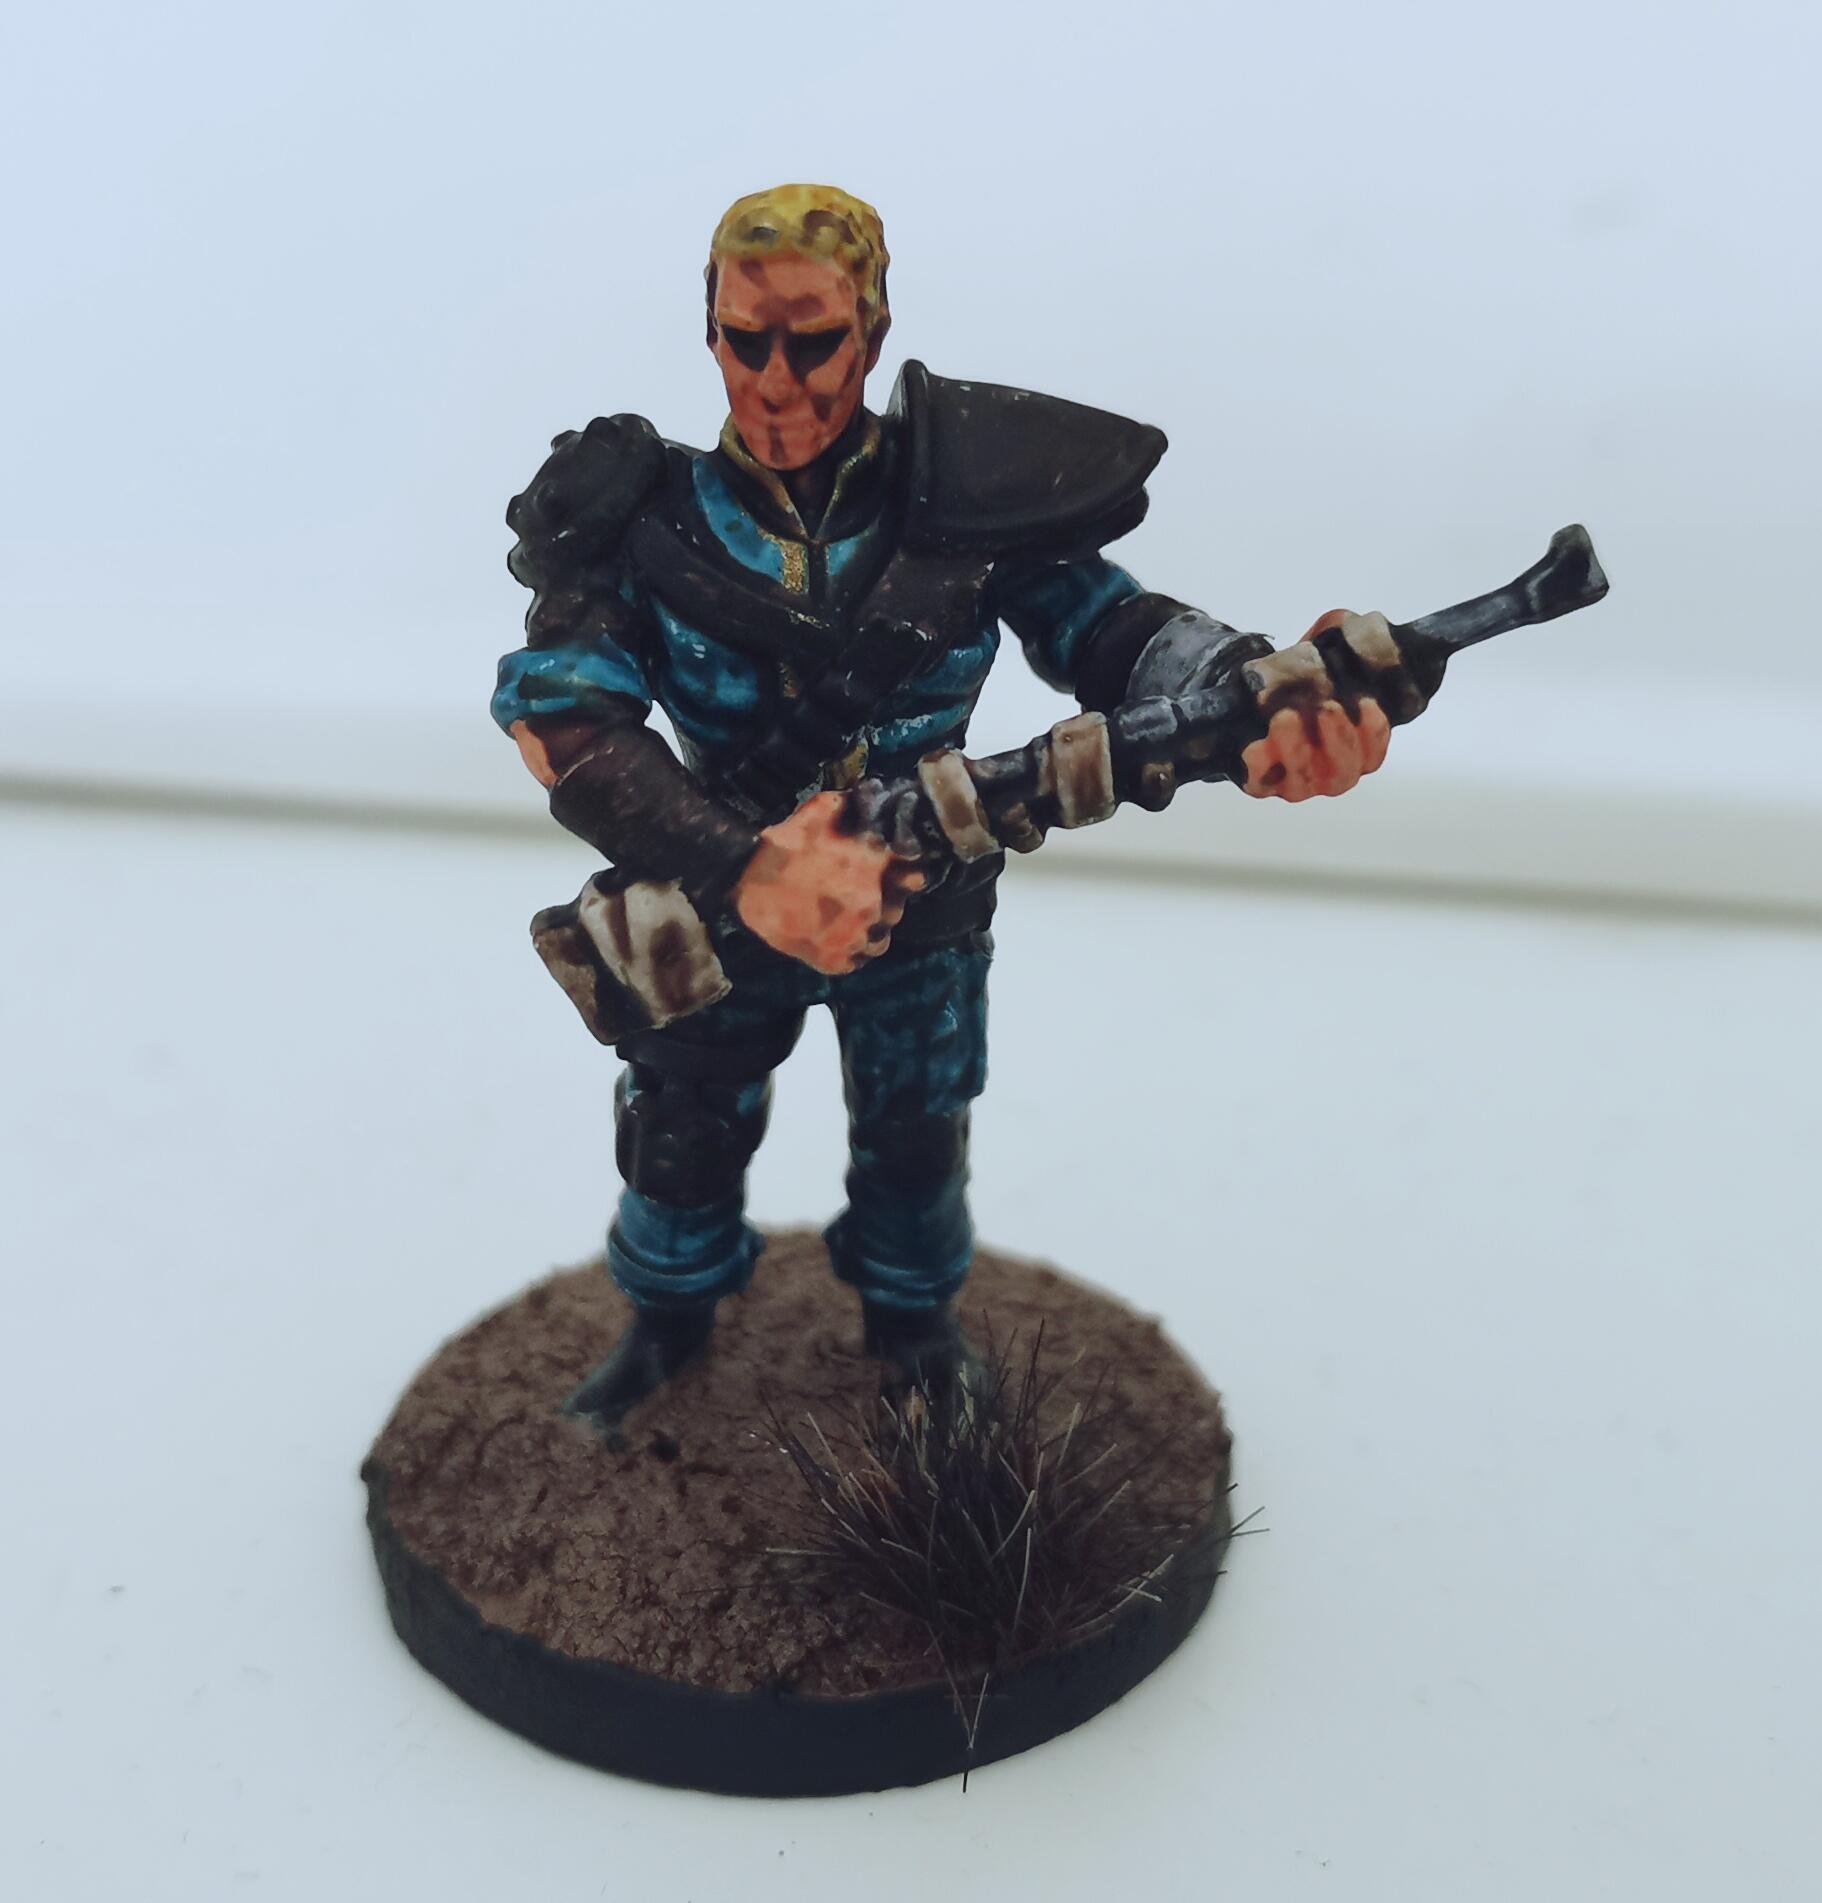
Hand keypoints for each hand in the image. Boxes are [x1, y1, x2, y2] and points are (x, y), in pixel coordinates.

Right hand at [733, 791, 924, 973]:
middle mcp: (873, 905)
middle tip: (864, 896)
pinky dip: (851, 952)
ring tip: (851, 920)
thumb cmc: (786, 841)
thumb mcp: (822, 809)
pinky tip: (837, 937)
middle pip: (898, 910)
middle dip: (885, 902)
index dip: (908, 876)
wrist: (745, 878)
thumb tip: (873, 793)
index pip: (917, 878)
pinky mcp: (834, 960)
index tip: (899, 875)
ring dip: (870, 930)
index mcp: (876, 869)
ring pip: (880, 940)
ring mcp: (855, 936)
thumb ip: (855, 804)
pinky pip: (857, 961)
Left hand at [1238, 610, 1400, 801]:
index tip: (1367, 703)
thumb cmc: (1302, 680)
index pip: (1373, 753)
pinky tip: (1254, 747)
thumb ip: (1349, 641)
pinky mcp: (1262, 783)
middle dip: (1339, 740)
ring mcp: (1297, 781)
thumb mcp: (1328, 652)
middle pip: (1344, 772)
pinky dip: (1261, 767)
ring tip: (1285, 717)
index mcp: (1353, 747)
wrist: (1250, 700)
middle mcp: (1329, 770)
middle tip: (1327, 708)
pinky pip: (1262, 784)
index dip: (1374, 732)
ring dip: (1298, 749)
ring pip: (1305, 782)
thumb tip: (1366, 628)